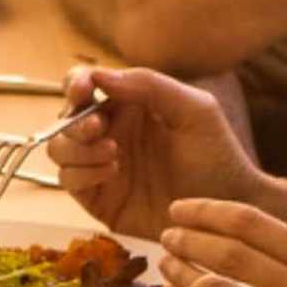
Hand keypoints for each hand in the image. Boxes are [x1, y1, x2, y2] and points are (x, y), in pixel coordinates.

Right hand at [53, 62, 261, 234]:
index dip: (76, 84)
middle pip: (65, 119)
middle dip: (74, 121)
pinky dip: (82, 173)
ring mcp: (101, 167)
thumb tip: (100, 75)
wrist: (227, 210)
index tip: (82, 90)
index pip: (86, 86)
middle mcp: (110, 133)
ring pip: (59, 150)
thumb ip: (150, 85)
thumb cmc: (217, 155)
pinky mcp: (99, 199)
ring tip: (114, 154)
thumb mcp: (194, 109)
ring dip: (78, 148)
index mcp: (128, 105)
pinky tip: (113, 172)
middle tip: (99, 128)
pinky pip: (69, 182)